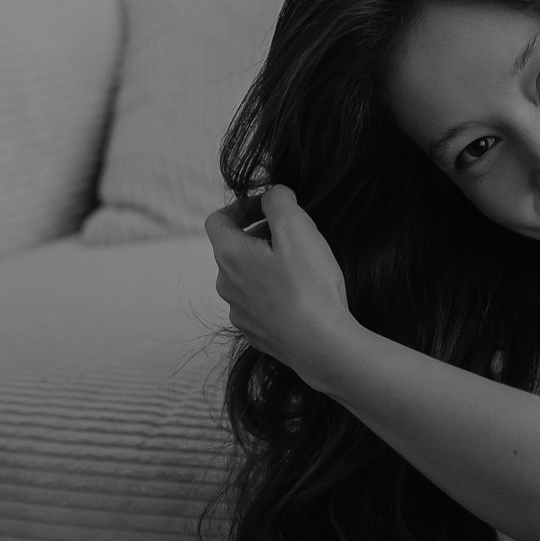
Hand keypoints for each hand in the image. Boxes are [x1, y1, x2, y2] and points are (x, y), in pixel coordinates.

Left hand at [205, 184, 354, 386]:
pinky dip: (274, 296)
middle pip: (233, 250)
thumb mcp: (297, 228)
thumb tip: (273, 194)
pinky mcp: (257, 335)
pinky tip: (300, 300)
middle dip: (258, 237)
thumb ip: (279, 200)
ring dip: (266, 268)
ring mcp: (240, 314)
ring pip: (246, 280)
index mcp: (230, 256)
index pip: (218, 220)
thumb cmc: (310, 287)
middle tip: (292, 236)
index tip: (268, 208)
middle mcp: (226, 285)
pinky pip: (259, 307)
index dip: (241, 207)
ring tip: (299, 270)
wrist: (321, 346)